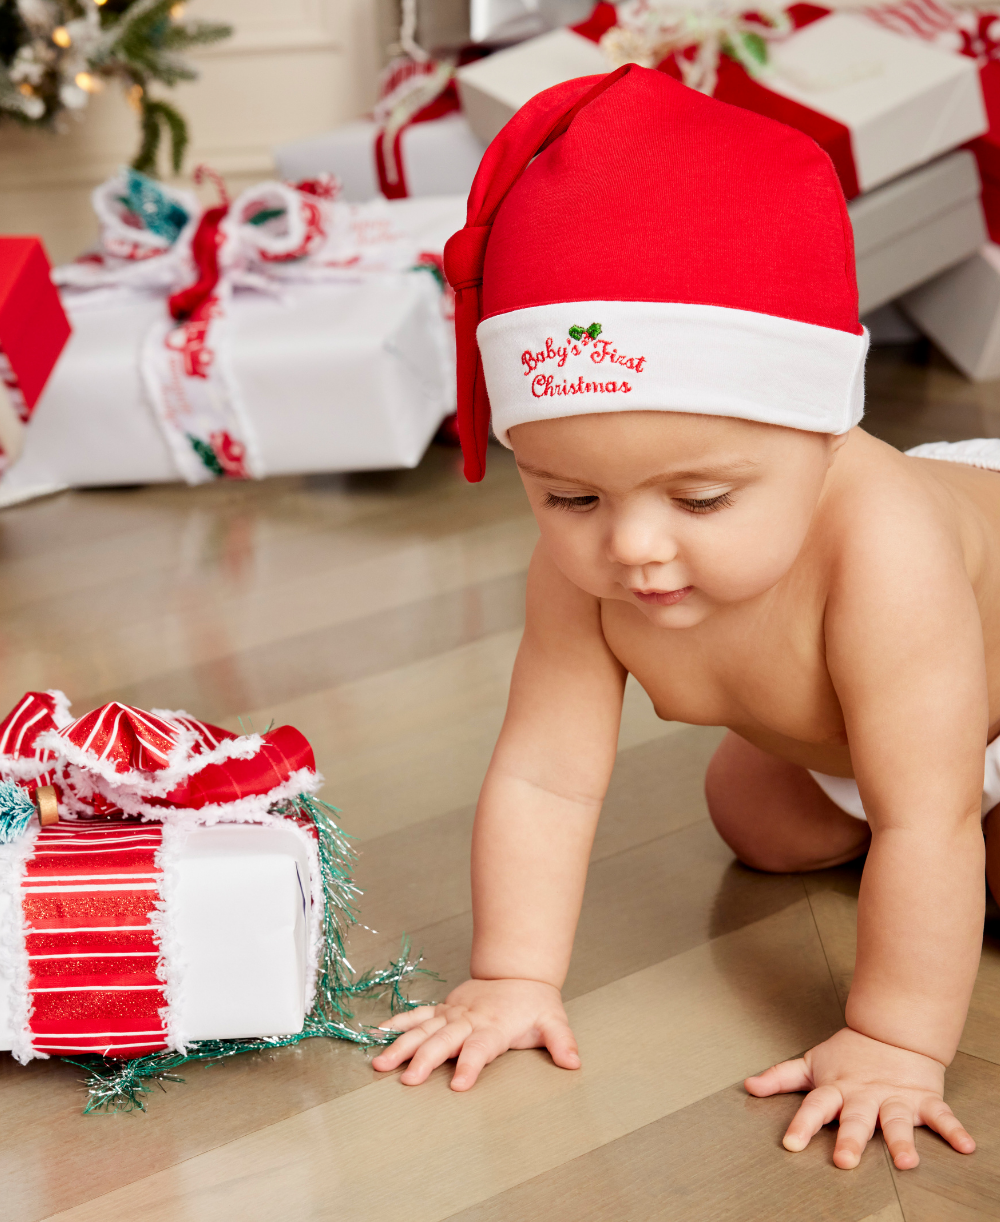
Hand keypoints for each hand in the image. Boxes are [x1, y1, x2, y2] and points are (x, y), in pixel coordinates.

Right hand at [371, 977, 579, 1090]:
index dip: (470, 1065)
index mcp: (494, 1027)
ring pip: (423, 1028)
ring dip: (402, 1045)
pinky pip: (418, 1015)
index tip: (458, 1086)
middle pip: (444, 1041)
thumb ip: (562, 1042)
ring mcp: (453, 1013)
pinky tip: (379, 1034)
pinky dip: (399, 1023)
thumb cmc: (534, 1002)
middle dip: (424, 1060)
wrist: (518, 971)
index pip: (480, 1048)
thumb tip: (573, 1061)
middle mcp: (469, 1020)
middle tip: (406, 1080)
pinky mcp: (444, 1009)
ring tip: (380, 1063)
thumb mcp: (554, 1021)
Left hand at [745, 1027, 974, 1169]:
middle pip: (856, 1119)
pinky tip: (966, 1146)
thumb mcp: (812, 1064)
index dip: (802, 1125)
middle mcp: (865, 1097)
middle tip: (845, 1161)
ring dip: (902, 1141)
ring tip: (907, 1162)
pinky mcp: (924, 1100)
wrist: (893, 1032)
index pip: (815, 1108)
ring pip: (897, 1121)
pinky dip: (954, 1130)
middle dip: (850, 1140)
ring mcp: (895, 1098)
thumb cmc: (849, 1055)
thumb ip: (781, 1078)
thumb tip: (749, 1086)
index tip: (791, 1144)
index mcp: (837, 1089)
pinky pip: (941, 1116)